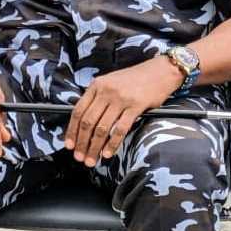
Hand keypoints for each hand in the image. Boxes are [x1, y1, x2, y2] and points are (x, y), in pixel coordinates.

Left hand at [65, 58, 181, 166]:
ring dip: (94, 147)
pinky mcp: (136, 106)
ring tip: (92, 159)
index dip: (71, 130)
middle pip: (88, 122)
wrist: (160, 71)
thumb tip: (86, 122)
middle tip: (79, 157)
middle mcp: (106, 91)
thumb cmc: (136, 79)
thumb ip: (98, 97)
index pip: (78, 111)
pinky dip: (112, 144)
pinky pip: (120, 129)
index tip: (69, 145)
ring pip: (102, 128)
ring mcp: (121, 98)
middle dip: (81, 143)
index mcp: (97, 85)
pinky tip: (108, 153)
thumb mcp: (111, 82)